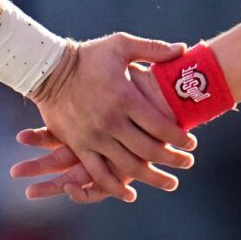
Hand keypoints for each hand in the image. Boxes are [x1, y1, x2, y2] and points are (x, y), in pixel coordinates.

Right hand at [24, 34, 194, 202]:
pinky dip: (115, 188)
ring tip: (170, 183)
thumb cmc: (89, 56)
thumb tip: (183, 49)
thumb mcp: (121, 44)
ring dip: (152, 178)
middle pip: (149, 150)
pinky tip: (130, 194)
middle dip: (173, 160)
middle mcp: (111, 122)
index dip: (180, 138)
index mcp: (125, 98)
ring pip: (128, 167)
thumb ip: (153, 49)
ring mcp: (94, 137)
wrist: (48, 70)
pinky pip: (98, 173)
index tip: (192, 143)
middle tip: (188, 163)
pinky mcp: (79, 146)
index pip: (161, 126)